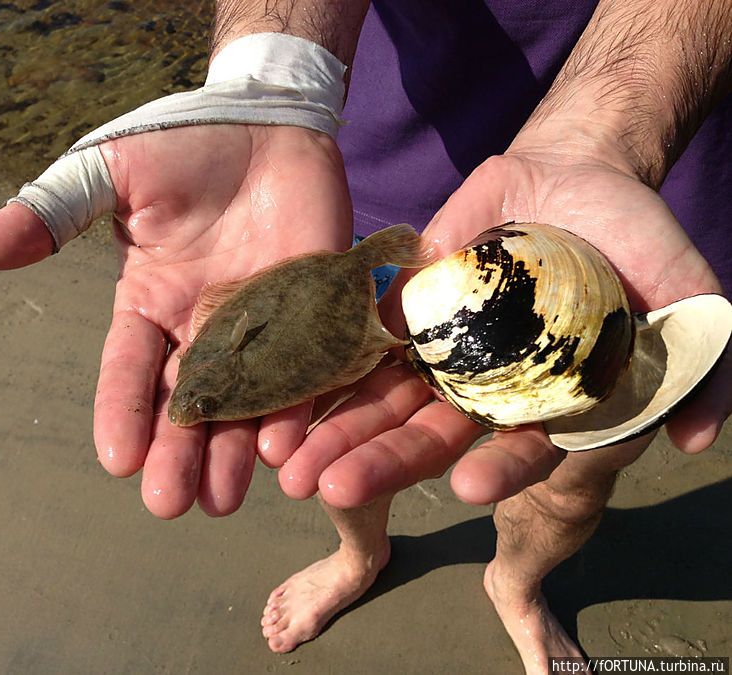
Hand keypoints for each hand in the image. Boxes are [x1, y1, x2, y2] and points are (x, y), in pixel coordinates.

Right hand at [0, 124, 352, 517]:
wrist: (269, 120)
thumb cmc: (184, 142)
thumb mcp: (109, 174)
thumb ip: (50, 214)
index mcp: (149, 304)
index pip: (129, 370)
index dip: (122, 413)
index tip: (118, 460)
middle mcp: (201, 329)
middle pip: (185, 404)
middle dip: (176, 453)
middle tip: (170, 503)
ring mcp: (260, 328)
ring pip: (243, 403)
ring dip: (233, 452)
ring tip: (224, 499)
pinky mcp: (312, 315)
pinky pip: (304, 371)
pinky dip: (295, 408)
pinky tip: (287, 446)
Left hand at [283, 146, 727, 509]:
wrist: (572, 174)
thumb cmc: (633, 233)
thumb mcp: (682, 286)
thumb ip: (693, 359)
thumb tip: (702, 440)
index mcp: (548, 401)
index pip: (525, 448)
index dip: (500, 469)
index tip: (465, 486)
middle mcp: (487, 392)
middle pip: (433, 436)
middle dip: (382, 463)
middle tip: (332, 489)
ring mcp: (441, 355)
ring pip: (384, 401)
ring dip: (336, 433)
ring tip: (289, 464)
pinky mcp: (405, 314)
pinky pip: (360, 345)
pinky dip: (325, 371)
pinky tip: (283, 399)